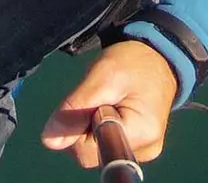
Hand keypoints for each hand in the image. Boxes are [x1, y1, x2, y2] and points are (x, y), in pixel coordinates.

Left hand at [41, 41, 178, 166]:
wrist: (158, 55)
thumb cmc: (134, 62)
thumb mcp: (102, 76)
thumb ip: (75, 108)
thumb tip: (49, 141)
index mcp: (141, 135)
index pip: (88, 152)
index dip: (76, 128)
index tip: (89, 101)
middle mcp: (145, 151)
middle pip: (92, 153)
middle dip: (84, 125)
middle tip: (98, 96)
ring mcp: (143, 150)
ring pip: (98, 148)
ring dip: (92, 125)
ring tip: (106, 99)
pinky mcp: (139, 146)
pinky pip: (108, 143)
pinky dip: (101, 126)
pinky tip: (112, 108)